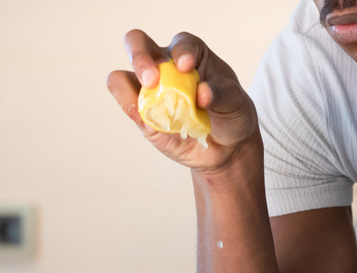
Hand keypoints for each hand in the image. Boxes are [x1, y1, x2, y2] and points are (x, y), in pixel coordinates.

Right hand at [107, 30, 258, 173]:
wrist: (226, 146)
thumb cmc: (231, 113)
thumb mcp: (236, 101)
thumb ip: (221, 94)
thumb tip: (201, 94)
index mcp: (191, 53)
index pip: (181, 44)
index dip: (182, 52)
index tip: (186, 66)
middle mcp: (164, 65)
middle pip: (137, 43)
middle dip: (139, 56)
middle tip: (151, 79)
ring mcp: (150, 89)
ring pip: (121, 76)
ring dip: (127, 88)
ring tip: (143, 105)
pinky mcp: (142, 114)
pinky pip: (127, 105)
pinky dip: (131, 110)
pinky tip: (146, 121)